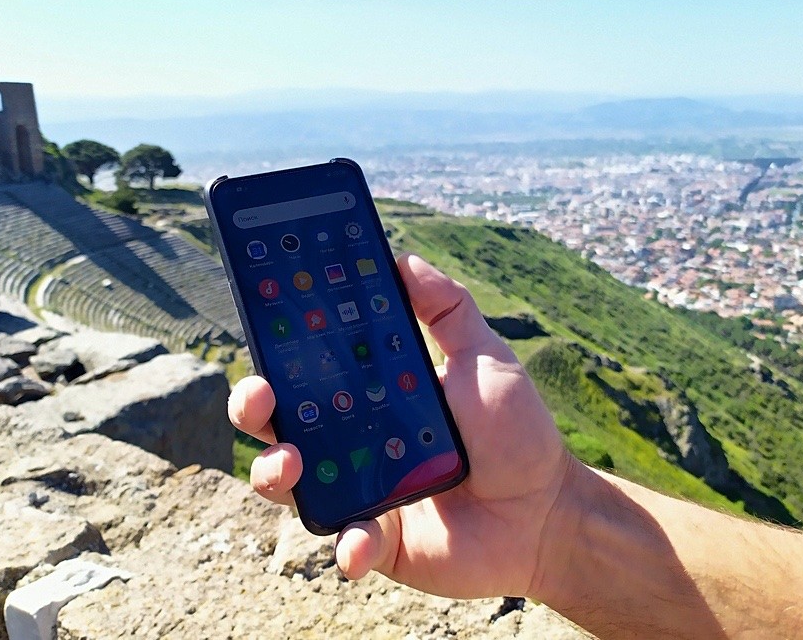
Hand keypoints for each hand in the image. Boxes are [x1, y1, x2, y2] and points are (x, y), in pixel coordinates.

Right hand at [230, 254, 578, 599]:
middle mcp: (353, 441)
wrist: (549, 513)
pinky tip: (360, 541)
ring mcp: (361, 491)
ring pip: (291, 484)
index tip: (266, 325)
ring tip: (291, 465)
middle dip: (253, 408)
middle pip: (281, 422)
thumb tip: (403, 257)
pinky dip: (346, 545)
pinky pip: (345, 543)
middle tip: (260, 398)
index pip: (308, 369)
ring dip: (274, 474)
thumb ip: (448, 308)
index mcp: (371, 394)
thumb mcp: (485, 358)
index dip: (278, 351)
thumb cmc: (517, 431)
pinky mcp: (379, 540)